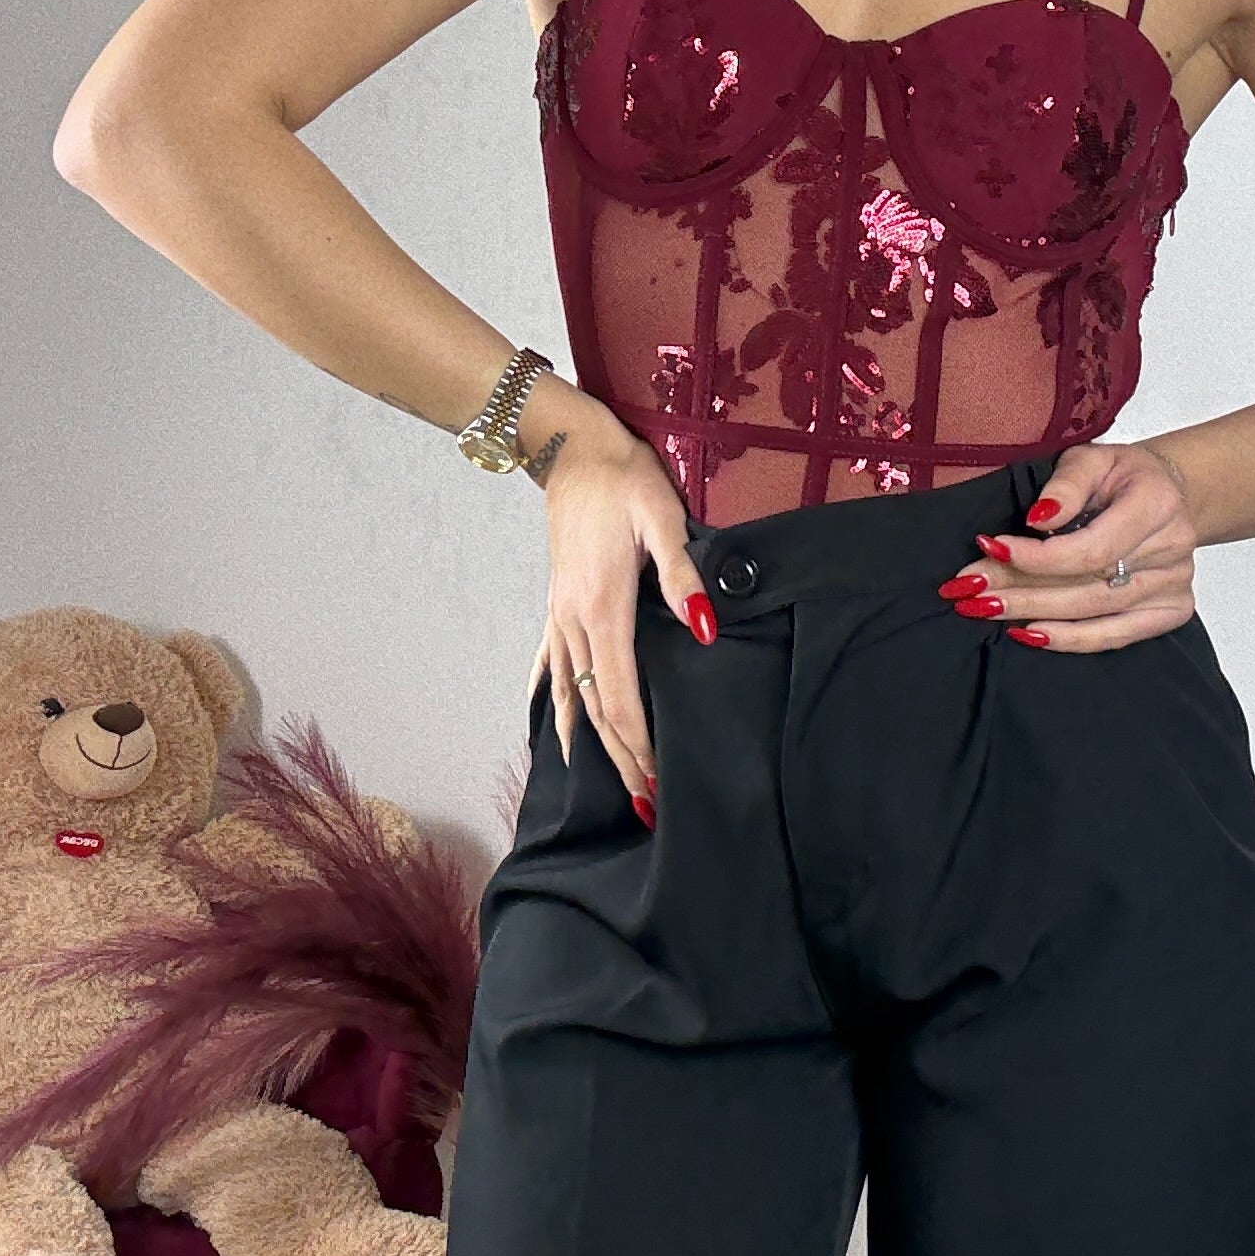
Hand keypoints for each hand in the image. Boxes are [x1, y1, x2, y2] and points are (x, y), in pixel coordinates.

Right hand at [526, 408, 715, 817]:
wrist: (573, 450)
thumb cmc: (625, 480)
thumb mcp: (663, 517)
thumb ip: (683, 575)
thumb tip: (705, 626)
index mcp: (604, 606)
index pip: (619, 694)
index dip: (637, 743)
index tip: (655, 782)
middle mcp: (575, 620)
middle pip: (595, 707)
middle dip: (620, 759)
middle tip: (643, 806)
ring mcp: (560, 615)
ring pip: (571, 695)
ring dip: (588, 743)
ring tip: (603, 784)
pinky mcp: (557, 605)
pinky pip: (549, 665)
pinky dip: (552, 703)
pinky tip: (554, 729)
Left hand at [936, 439, 1198, 651]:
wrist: (1168, 493)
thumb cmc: (1121, 475)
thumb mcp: (1090, 458)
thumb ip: (1065, 484)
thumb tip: (1038, 520)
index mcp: (1155, 504)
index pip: (1090, 547)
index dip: (1036, 557)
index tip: (989, 549)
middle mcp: (1172, 548)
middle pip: (1086, 585)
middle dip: (1020, 588)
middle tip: (968, 589)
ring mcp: (1174, 585)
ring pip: (1094, 614)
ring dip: (1033, 614)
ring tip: (984, 609)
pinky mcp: (1172, 611)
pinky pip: (1115, 636)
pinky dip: (1070, 639)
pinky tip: (1030, 634)